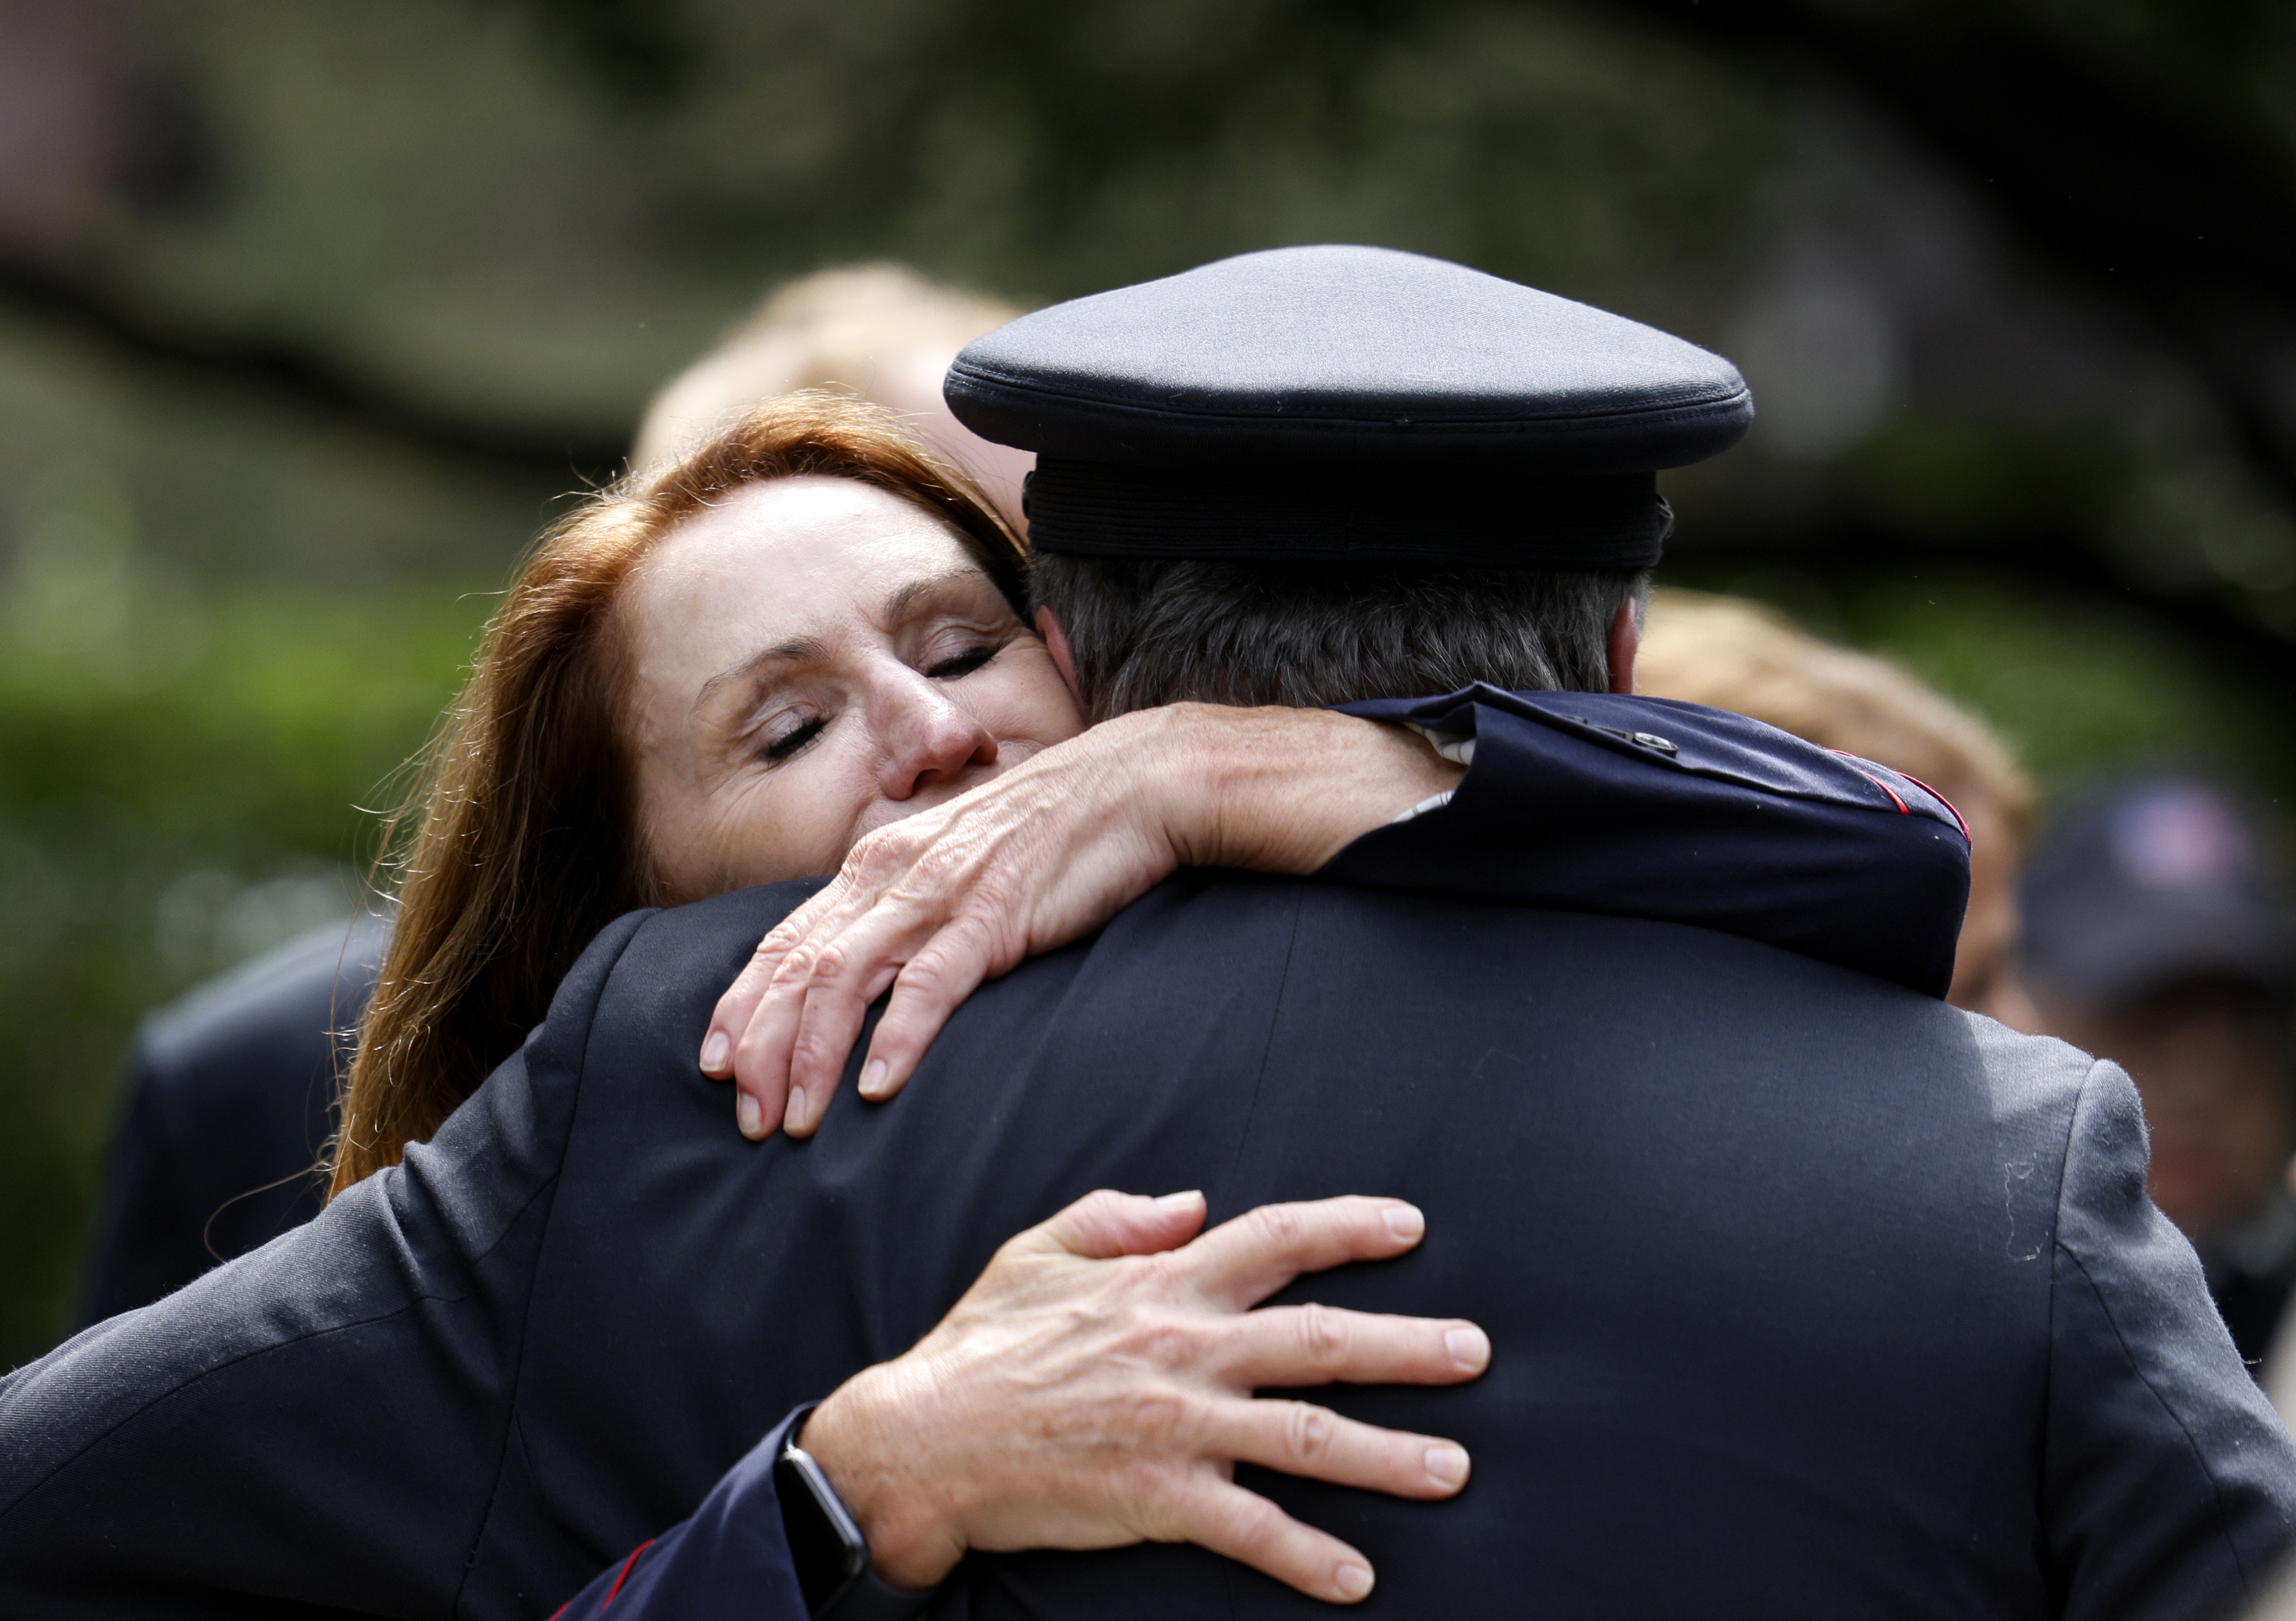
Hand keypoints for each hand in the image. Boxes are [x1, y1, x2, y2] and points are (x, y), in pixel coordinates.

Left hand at [699, 705, 1457, 1138]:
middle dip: (763, 1048)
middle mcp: (893, 873)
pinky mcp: (998, 911)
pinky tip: (878, 1086)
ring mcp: (943, 890)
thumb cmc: (1045, 836)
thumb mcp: (955, 870)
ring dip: (813, 1054)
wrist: (1134, 783)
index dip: (742, 1006)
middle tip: (747, 1118)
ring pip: (847, 977)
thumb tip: (866, 975)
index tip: (714, 1068)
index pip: (785, 943)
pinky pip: (933, 981)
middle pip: (799, 968)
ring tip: (796, 1120)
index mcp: (876, 864)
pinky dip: (900, 1035)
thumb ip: (906, 913)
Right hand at [797, 1190, 1487, 1602]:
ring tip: (1457, 1470)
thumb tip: (1193, 1201)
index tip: (1411, 1226)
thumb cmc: (981, 1344)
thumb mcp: (1039, 1250)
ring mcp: (1178, 1425)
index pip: (1276, 1239)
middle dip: (1409, 1345)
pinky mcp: (1158, 1496)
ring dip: (1391, 1456)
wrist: (922, 1439)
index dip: (1349, 1228)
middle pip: (1322, 1340)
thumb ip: (1119, 1217)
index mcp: (1163, 1282)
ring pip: (1309, 1437)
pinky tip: (1357, 1577)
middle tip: (1477, 1351)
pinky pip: (1251, 1530)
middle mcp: (1186, 1348)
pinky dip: (1306, 1556)